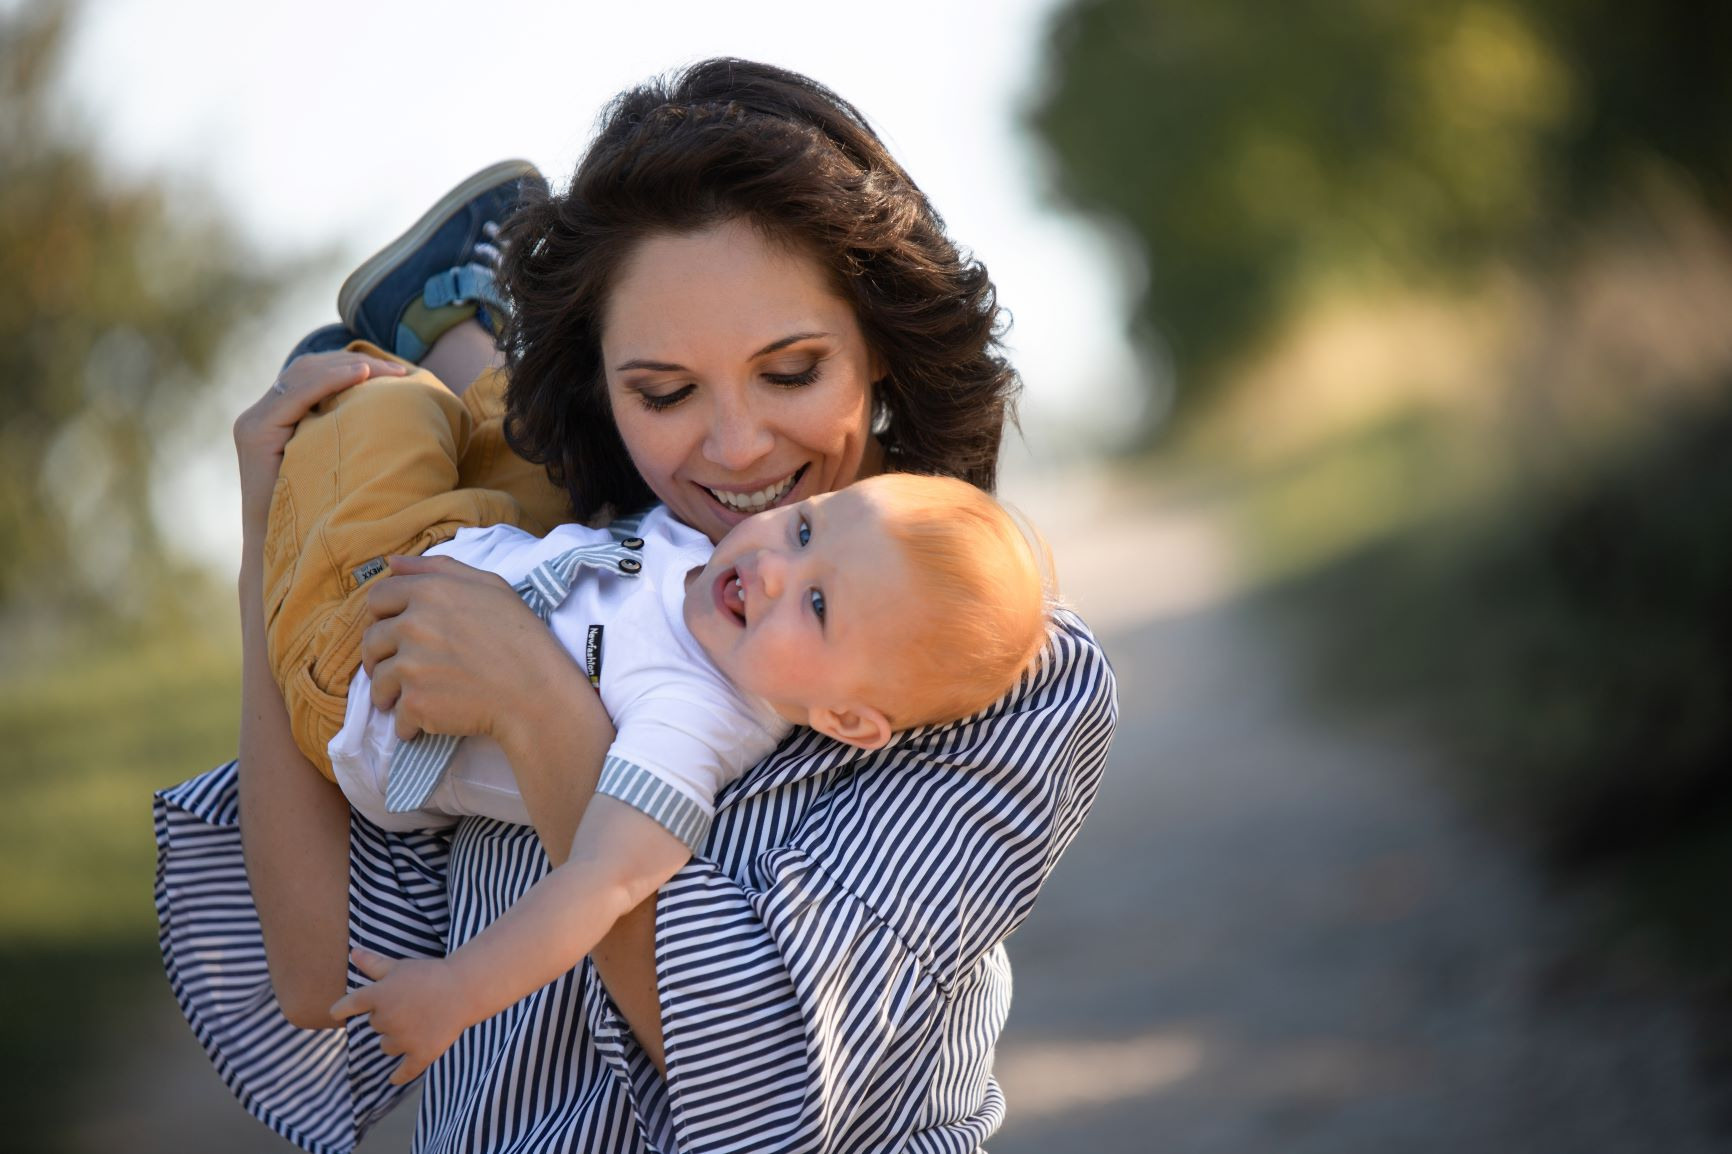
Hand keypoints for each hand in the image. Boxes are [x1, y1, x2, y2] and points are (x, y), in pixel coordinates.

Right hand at [233, 350, 408, 539]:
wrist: (281, 551)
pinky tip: (361, 375)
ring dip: (349, 367)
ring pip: (303, 375)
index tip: (397, 371)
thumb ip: (343, 434)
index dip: (353, 365)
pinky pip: (296, 395)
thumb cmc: (318, 514)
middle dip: (355, 362)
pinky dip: (330, 380)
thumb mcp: (335, 463)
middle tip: (400, 370)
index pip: (314, 374)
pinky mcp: (254, 433)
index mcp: (275, 416)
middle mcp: (259, 414)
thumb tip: (391, 413)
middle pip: (309, 369)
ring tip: (388, 371)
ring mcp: (253, 422)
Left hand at [331, 948, 473, 1085]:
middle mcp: (385, 1020)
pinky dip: (398, 1076)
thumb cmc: (430, 974)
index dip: (342, 1009)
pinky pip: (405, 1071)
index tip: (336, 1013)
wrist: (464, 989)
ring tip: (416, 1025)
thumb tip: (352, 952)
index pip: (350, 1005)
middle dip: (386, 1017)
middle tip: (408, 1005)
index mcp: (378, 997)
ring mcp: (403, 1040)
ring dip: (395, 1039)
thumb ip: (374, 963)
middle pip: (375, 1025)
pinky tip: (393, 1080)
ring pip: (387, 1046)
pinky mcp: (420, 1054)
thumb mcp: (399, 966)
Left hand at [361, 552, 586, 742]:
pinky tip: (432, 717)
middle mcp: (412, 626)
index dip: (384, 615)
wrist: (536, 693)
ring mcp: (410, 667)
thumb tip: (393, 562)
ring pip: (377, 680)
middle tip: (406, 668)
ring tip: (417, 694)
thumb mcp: (490, 586)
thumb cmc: (520, 637)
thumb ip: (439, 568)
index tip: (398, 631)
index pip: (377, 597)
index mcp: (429, 592)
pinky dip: (410, 722)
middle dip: (382, 655)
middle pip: (371, 641)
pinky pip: (397, 716)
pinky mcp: (415, 703)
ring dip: (391, 690)